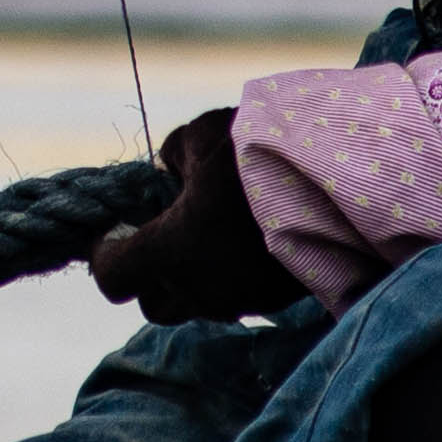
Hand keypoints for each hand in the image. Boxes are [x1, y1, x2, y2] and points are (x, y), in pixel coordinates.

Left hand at [89, 108, 290, 321]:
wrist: (337, 182)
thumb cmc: (257, 156)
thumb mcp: (200, 136)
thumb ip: (172, 156)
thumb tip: (171, 171)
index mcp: (170, 252)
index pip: (111, 277)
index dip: (105, 255)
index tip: (112, 231)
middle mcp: (199, 288)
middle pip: (153, 304)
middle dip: (149, 276)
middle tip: (161, 237)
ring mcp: (239, 301)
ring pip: (197, 304)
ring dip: (191, 279)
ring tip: (207, 237)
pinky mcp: (274, 301)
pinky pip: (236, 299)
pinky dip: (229, 277)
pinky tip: (243, 242)